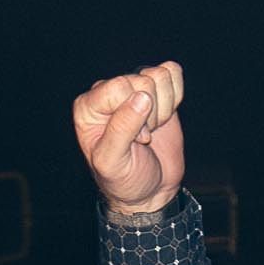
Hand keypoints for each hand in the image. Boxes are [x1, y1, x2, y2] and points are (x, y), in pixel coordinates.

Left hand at [72, 62, 184, 214]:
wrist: (150, 191)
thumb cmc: (124, 180)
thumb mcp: (113, 163)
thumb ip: (121, 130)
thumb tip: (142, 97)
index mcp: (88, 107)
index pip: (120, 86)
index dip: (134, 115)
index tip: (135, 140)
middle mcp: (109, 93)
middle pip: (143, 81)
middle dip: (150, 114)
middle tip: (143, 138)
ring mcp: (133, 88)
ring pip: (160, 76)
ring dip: (162, 109)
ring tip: (151, 130)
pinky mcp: (156, 89)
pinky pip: (173, 72)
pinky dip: (175, 98)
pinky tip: (162, 118)